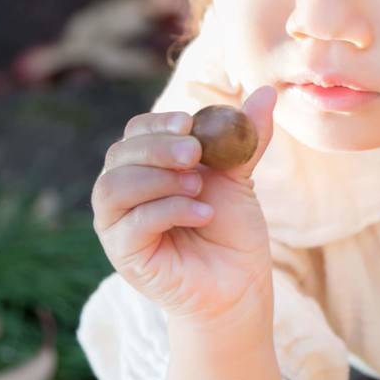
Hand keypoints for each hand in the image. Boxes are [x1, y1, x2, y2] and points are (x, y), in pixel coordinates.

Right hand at [91, 85, 277, 324]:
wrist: (237, 287)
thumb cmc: (231, 232)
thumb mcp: (239, 178)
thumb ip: (245, 137)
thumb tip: (266, 92)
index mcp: (144, 169)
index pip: (134, 133)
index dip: (157, 124)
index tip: (190, 125)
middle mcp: (123, 195)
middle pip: (119, 155)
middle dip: (157, 148)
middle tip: (196, 152)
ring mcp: (118, 227)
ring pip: (113, 188)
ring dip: (157, 179)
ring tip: (198, 186)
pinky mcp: (125, 257)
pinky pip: (131, 225)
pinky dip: (167, 211)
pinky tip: (202, 213)